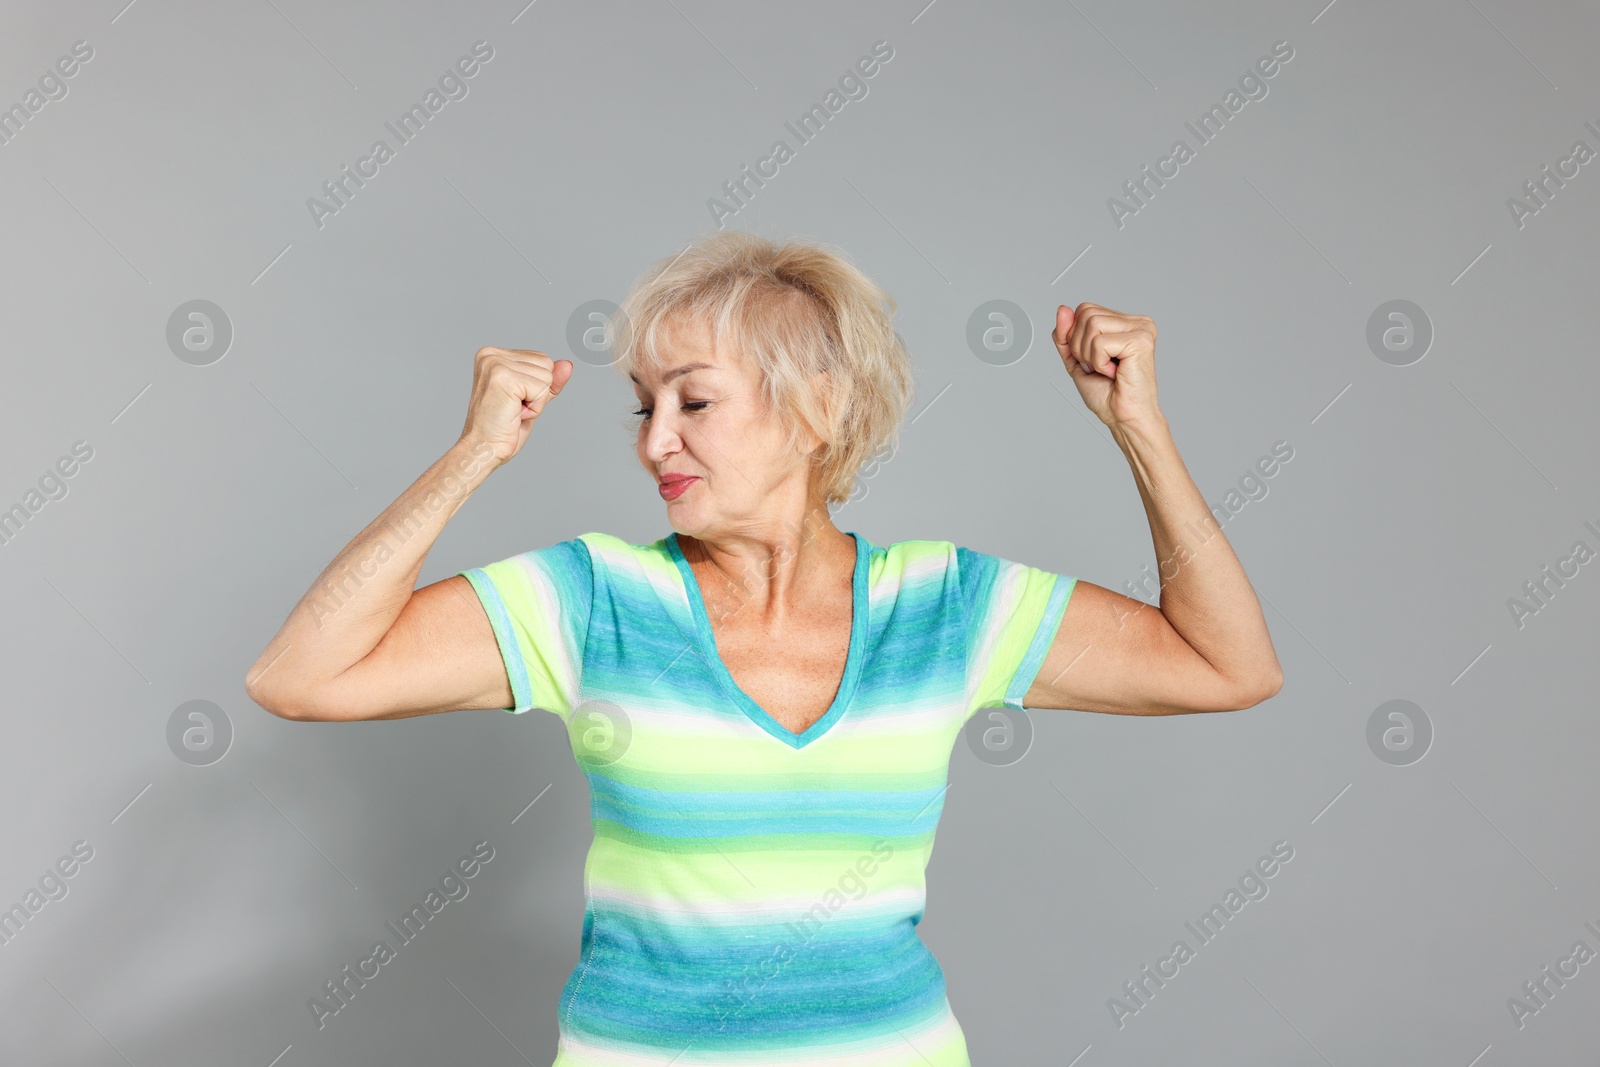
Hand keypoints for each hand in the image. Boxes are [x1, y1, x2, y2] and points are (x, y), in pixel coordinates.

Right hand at [458, 347, 572, 465]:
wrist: (483, 449)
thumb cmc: (502, 428)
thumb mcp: (531, 398)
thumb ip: (549, 380)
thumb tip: (567, 365)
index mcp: (493, 354)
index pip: (541, 359)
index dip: (537, 387)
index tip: (513, 401)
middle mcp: (491, 354)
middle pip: (546, 364)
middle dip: (538, 393)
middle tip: (513, 408)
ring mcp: (496, 364)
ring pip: (547, 377)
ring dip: (536, 402)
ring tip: (512, 411)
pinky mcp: (504, 378)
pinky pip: (542, 389)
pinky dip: (535, 408)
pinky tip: (514, 414)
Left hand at [1053, 303, 1160, 429]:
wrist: (1123, 418)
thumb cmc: (1107, 394)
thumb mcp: (1076, 359)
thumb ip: (1066, 335)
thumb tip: (1062, 309)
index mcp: (1125, 322)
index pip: (1084, 309)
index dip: (1075, 337)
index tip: (1094, 360)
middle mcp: (1136, 322)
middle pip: (1086, 313)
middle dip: (1081, 346)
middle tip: (1101, 367)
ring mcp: (1141, 329)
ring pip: (1092, 324)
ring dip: (1090, 355)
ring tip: (1108, 369)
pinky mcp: (1141, 341)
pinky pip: (1100, 342)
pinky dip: (1099, 362)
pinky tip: (1115, 372)